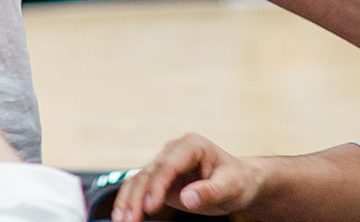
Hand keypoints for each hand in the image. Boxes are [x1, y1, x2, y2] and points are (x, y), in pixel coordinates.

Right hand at [112, 134, 259, 221]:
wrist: (239, 181)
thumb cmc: (236, 181)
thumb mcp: (230, 187)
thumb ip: (210, 191)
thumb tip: (187, 198)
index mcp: (191, 145)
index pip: (169, 164)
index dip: (157, 184)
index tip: (149, 206)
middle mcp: (174, 151)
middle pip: (149, 172)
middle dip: (137, 197)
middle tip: (128, 220)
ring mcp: (164, 164)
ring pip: (139, 180)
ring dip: (128, 200)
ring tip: (120, 221)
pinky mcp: (160, 179)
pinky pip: (140, 188)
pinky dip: (130, 201)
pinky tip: (122, 216)